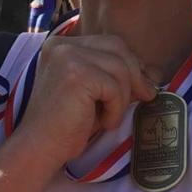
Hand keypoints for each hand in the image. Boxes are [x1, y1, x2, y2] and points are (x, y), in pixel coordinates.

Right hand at [14, 34, 155, 168]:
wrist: (39, 148)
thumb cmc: (66, 125)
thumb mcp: (94, 93)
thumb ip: (115, 77)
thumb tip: (152, 73)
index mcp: (62, 44)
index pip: (109, 43)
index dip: (130, 63)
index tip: (143, 85)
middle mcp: (62, 45)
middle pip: (117, 47)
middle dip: (135, 74)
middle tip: (145, 97)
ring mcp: (67, 56)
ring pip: (120, 68)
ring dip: (122, 97)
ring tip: (110, 118)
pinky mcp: (76, 74)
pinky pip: (114, 87)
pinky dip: (115, 109)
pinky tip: (104, 122)